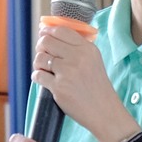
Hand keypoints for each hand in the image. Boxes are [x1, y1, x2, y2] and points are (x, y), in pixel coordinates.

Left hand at [32, 25, 134, 141]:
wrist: (104, 111)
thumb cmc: (97, 86)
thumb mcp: (94, 60)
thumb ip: (77, 47)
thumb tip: (50, 34)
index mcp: (87, 49)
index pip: (61, 30)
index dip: (48, 30)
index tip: (43, 33)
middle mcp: (77, 57)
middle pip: (46, 41)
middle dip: (41, 47)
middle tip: (43, 54)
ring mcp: (67, 72)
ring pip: (39, 58)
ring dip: (38, 63)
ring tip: (45, 69)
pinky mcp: (59, 87)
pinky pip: (38, 75)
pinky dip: (37, 76)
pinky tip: (45, 80)